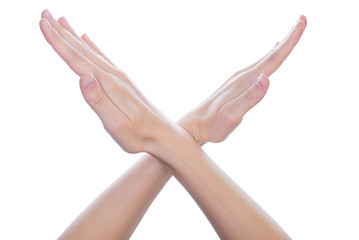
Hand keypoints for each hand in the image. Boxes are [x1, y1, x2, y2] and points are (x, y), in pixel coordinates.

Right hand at [40, 10, 174, 153]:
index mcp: (108, 85)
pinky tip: (88, 40)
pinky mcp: (123, 82)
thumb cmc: (140, 136)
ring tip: (62, 21)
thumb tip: (83, 77)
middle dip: (62, 33)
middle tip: (45, 13)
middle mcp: (114, 76)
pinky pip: (104, 58)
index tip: (42, 23)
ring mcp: (120, 77)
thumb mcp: (117, 125)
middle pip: (83, 50)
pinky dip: (93, 47)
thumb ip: (99, 101)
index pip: (78, 59)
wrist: (164, 135)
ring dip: (75, 37)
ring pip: (92, 52)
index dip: (58, 42)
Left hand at [179, 15, 306, 142]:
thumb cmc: (213, 125)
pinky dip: (268, 57)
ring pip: (264, 59)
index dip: (289, 41)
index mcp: (245, 81)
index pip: (272, 59)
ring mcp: (238, 79)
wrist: (194, 126)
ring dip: (280, 46)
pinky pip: (257, 66)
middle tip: (302, 19)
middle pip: (270, 55)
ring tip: (291, 34)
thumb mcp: (232, 115)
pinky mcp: (236, 84)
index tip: (302, 22)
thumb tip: (266, 78)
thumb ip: (250, 98)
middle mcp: (242, 76)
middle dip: (288, 38)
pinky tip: (270, 53)